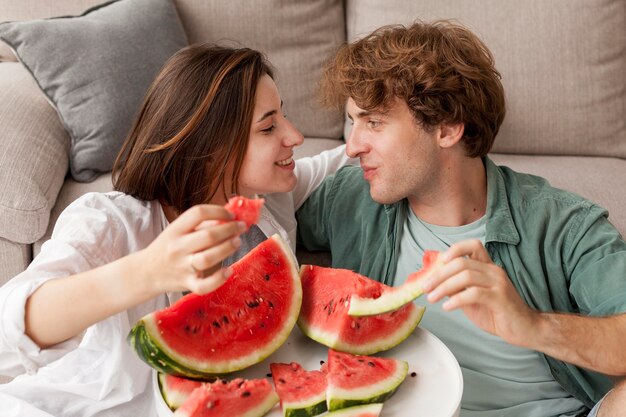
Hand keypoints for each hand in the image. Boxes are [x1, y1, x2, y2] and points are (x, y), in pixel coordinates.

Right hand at [136, 204, 245, 295]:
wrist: (146, 272)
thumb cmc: (168, 248)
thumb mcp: (178, 231)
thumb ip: (201, 225)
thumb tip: (231, 217)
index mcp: (175, 229)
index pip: (198, 213)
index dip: (218, 211)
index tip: (231, 214)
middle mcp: (178, 247)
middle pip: (208, 236)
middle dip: (230, 229)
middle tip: (242, 227)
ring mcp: (182, 267)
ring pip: (208, 258)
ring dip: (227, 248)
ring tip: (237, 242)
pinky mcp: (187, 283)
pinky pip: (204, 285)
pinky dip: (219, 279)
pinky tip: (229, 271)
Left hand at [421, 239, 538, 346]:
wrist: (525, 328)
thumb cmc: (497, 312)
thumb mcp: (472, 297)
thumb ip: (457, 287)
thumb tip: (434, 281)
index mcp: (488, 266)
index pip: (472, 245)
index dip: (454, 249)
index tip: (439, 261)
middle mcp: (493, 270)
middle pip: (461, 262)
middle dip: (439, 274)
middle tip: (425, 287)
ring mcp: (498, 283)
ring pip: (465, 276)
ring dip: (443, 287)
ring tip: (432, 298)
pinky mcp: (500, 299)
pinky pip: (474, 293)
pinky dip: (456, 299)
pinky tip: (447, 307)